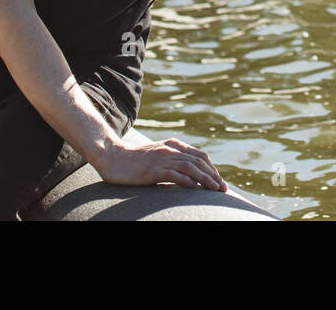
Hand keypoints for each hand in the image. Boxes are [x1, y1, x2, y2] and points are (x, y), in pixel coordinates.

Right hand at [93, 138, 227, 191]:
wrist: (112, 157)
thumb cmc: (135, 160)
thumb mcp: (158, 156)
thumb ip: (172, 160)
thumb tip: (188, 175)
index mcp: (174, 145)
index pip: (200, 156)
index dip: (212, 169)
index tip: (219, 181)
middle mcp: (171, 150)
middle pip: (199, 162)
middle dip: (213, 176)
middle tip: (223, 189)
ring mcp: (162, 159)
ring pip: (190, 167)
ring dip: (205, 179)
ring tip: (214, 190)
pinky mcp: (152, 170)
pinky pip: (174, 174)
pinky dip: (187, 181)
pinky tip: (195, 189)